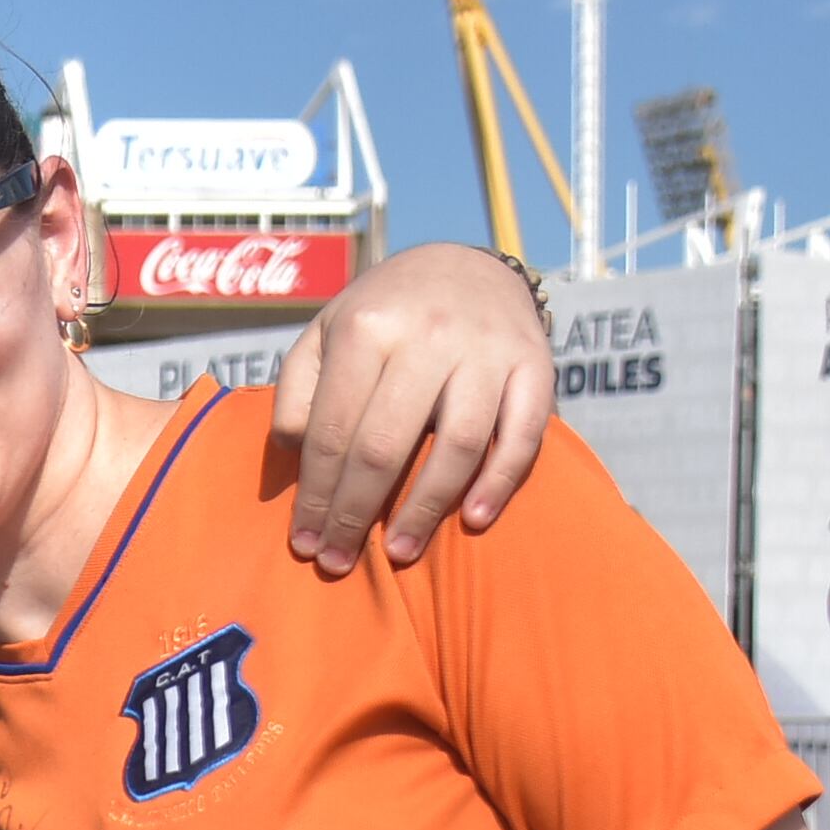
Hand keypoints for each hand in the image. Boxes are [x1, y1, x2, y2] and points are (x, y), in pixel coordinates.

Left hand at [271, 245, 554, 576]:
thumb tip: (293, 453)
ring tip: (400, 552)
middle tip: (338, 563)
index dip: (316, 494)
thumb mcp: (324, 334)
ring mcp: (489, 351)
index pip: (334, 430)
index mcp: (369, 328)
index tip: (305, 542)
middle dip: (357, 514)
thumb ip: (298, 390)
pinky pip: (524, 434)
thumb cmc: (382, 316)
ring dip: (426, 509)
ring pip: (459, 445)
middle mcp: (430, 336)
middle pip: (387, 445)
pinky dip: (500, 481)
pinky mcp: (536, 365)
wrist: (465, 266)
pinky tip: (474, 520)